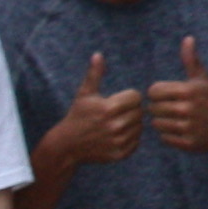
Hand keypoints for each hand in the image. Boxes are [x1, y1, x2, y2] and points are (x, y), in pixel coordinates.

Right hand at [45, 54, 143, 169]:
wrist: (67, 145)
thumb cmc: (77, 115)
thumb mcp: (84, 94)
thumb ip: (94, 74)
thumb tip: (98, 54)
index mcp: (109, 108)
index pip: (136, 97)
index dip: (128, 97)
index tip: (116, 101)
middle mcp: (115, 125)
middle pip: (140, 112)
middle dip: (130, 111)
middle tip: (116, 114)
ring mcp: (118, 141)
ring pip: (140, 127)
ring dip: (131, 125)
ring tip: (116, 124)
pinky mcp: (120, 154)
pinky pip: (136, 142)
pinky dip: (129, 139)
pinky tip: (116, 136)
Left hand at [145, 33, 207, 152]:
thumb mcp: (203, 79)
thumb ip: (191, 60)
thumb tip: (188, 38)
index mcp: (188, 91)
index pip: (153, 91)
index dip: (158, 93)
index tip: (168, 95)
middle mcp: (187, 109)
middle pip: (153, 108)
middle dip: (160, 108)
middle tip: (173, 109)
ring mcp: (188, 127)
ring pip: (157, 124)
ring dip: (163, 122)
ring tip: (176, 119)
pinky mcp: (188, 143)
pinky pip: (164, 138)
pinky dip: (169, 135)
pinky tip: (181, 130)